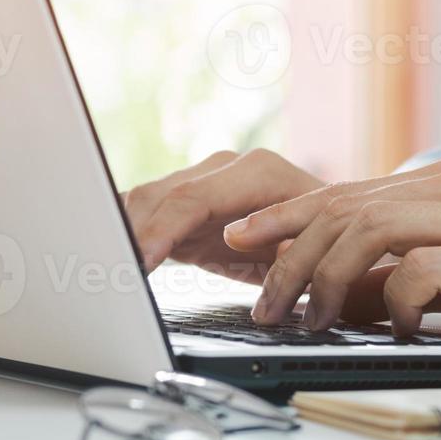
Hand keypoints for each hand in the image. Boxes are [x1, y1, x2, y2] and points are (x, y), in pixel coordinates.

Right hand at [122, 150, 322, 283]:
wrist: (333, 226)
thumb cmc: (329, 238)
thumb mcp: (316, 249)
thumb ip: (282, 243)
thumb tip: (235, 240)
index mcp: (257, 172)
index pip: (192, 198)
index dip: (160, 230)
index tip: (139, 261)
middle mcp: (224, 167)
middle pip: (158, 196)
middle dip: (129, 233)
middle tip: (110, 271)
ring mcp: (202, 179)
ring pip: (145, 200)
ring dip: (124, 232)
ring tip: (107, 268)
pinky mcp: (187, 199)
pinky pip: (147, 208)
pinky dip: (127, 229)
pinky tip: (110, 250)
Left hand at [225, 160, 440, 343]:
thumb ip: (412, 258)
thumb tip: (349, 289)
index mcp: (437, 184)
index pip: (339, 193)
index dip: (281, 216)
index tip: (237, 240)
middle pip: (340, 210)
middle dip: (286, 256)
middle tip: (263, 302)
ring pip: (369, 231)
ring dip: (328, 280)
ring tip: (311, 320)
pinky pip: (426, 270)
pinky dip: (397, 301)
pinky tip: (396, 327)